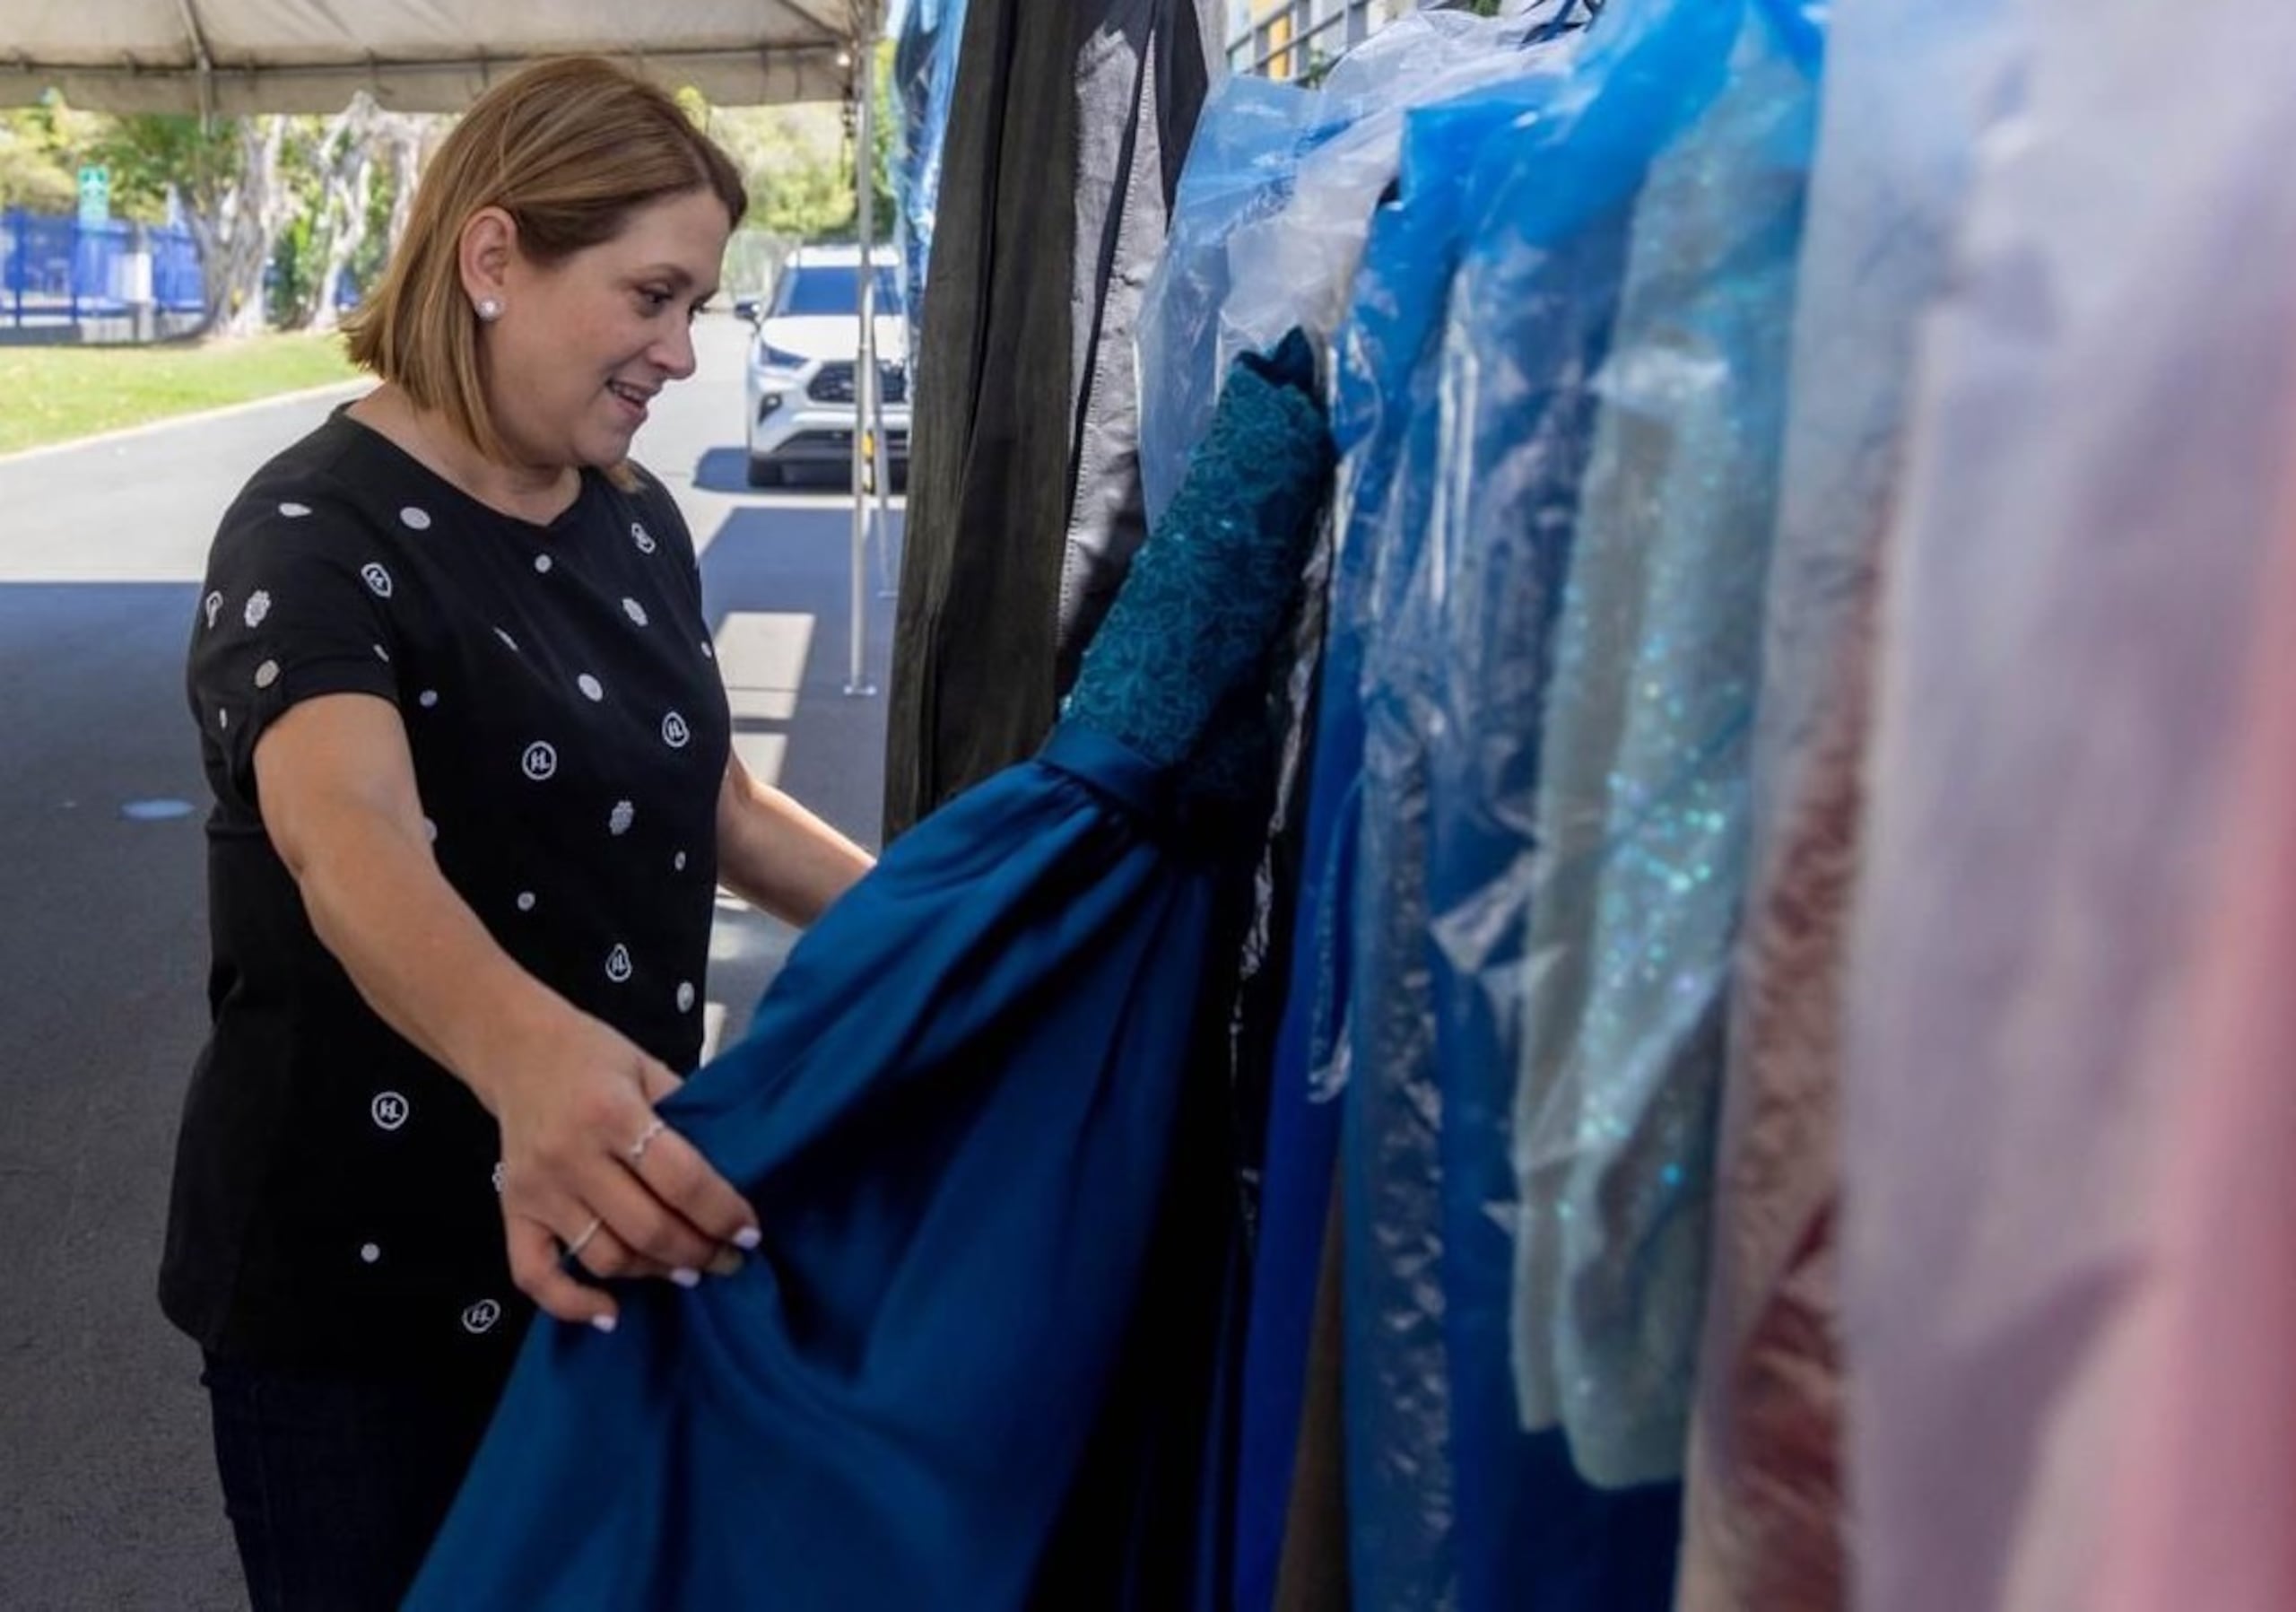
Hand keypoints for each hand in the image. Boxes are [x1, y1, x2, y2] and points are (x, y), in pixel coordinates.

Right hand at [476, 1007, 759, 1330]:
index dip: (722, 1213)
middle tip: (728, 1260)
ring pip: (604, 1257)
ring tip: (687, 1270)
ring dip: (654, 1273)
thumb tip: (735, 1173)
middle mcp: (571, 1156)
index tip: (750, 1233)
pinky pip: (535, 1275)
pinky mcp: (511, 1212)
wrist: (517, 1050)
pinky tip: (611, 1313)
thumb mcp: (649, 1067)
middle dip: (699, 1253)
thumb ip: (685, 1116)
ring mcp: (537, 1189)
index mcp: (612, 1113)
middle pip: (647, 1228)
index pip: (681, 1180)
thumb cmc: (595, 1057)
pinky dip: (572, 1304)